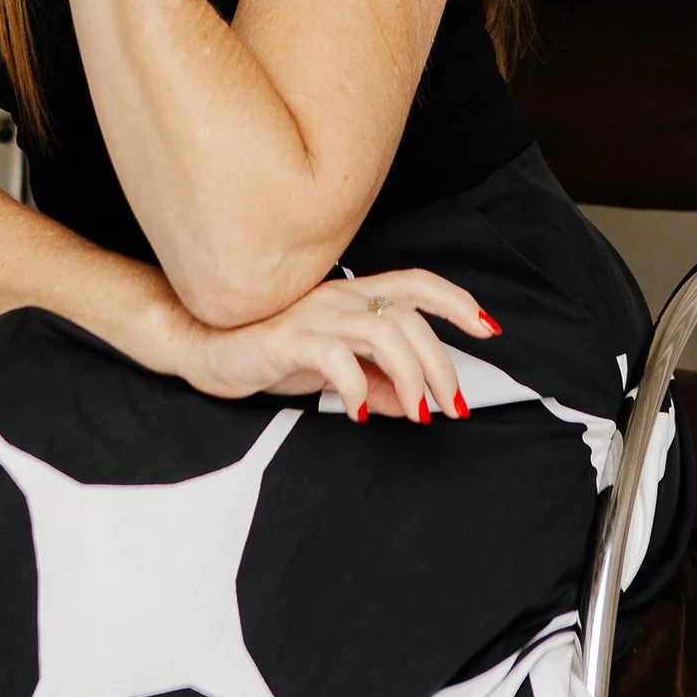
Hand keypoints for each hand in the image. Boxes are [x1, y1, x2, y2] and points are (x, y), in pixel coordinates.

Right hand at [180, 269, 503, 423]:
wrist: (209, 347)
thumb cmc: (271, 352)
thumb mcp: (334, 370)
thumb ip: (374, 383)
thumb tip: (412, 404)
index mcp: (353, 297)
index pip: (416, 283)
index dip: (456, 300)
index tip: (488, 328)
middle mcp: (339, 297)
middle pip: (410, 317)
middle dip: (441, 364)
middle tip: (450, 405)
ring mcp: (315, 315)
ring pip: (385, 331)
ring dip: (411, 376)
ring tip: (415, 412)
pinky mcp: (290, 340)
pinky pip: (336, 356)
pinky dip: (358, 386)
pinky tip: (360, 412)